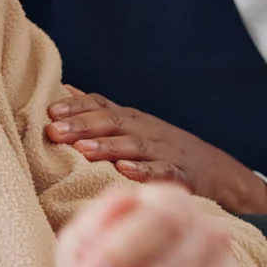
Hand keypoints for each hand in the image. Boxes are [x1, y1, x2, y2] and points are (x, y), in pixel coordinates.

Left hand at [47, 88, 266, 215]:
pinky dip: (145, 171)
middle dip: (82, 125)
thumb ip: (98, 110)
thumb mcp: (131, 126)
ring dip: (107, 147)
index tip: (49, 111)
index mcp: (130, 119)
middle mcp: (146, 130)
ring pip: (134, 146)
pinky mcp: (181, 175)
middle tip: (54, 131)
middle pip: (112, 122)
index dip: (75, 108)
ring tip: (82, 151)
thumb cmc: (160, 149)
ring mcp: (165, 150)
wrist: (217, 171)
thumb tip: (62, 90)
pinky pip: (163, 171)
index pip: (100, 106)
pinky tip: (126, 171)